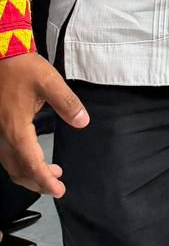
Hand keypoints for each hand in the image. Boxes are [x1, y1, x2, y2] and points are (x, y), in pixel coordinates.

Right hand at [0, 52, 88, 195]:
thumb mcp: (50, 82)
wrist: (2, 55)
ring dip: (28, 174)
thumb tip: (83, 122)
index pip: (30, 163)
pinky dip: (20, 164)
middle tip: (58, 186)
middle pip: (18, 170)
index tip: (59, 190)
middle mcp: (3, 135)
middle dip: (38, 182)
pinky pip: (6, 155)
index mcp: (16, 127)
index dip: (45, 180)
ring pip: (10, 165)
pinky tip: (32, 158)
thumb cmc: (24, 68)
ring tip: (50, 173)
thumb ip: (67, 103)